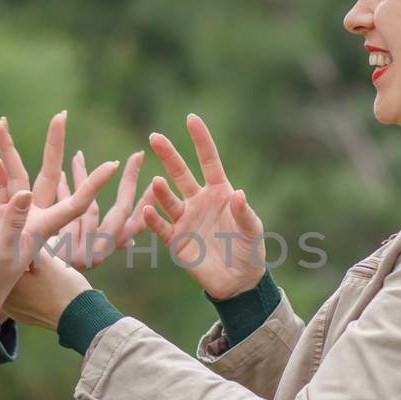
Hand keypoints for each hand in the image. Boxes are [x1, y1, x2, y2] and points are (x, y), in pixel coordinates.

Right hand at [0, 111, 116, 322]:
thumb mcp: (4, 254)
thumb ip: (12, 223)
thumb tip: (24, 194)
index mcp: (44, 230)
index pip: (77, 203)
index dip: (94, 183)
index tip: (114, 164)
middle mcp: (36, 219)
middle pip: (49, 176)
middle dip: (54, 145)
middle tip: (61, 114)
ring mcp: (19, 216)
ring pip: (20, 175)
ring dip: (9, 150)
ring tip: (0, 122)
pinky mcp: (1, 216)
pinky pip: (1, 185)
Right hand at [144, 113, 267, 299]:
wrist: (238, 281)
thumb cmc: (249, 250)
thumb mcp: (253, 230)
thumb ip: (244, 212)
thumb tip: (237, 194)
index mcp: (219, 192)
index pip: (208, 161)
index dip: (200, 140)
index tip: (191, 119)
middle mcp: (198, 201)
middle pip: (180, 174)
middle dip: (168, 155)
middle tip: (154, 137)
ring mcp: (185, 220)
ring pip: (168, 200)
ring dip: (162, 191)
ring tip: (157, 181)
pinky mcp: (175, 240)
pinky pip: (161, 227)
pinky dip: (153, 219)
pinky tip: (147, 209)